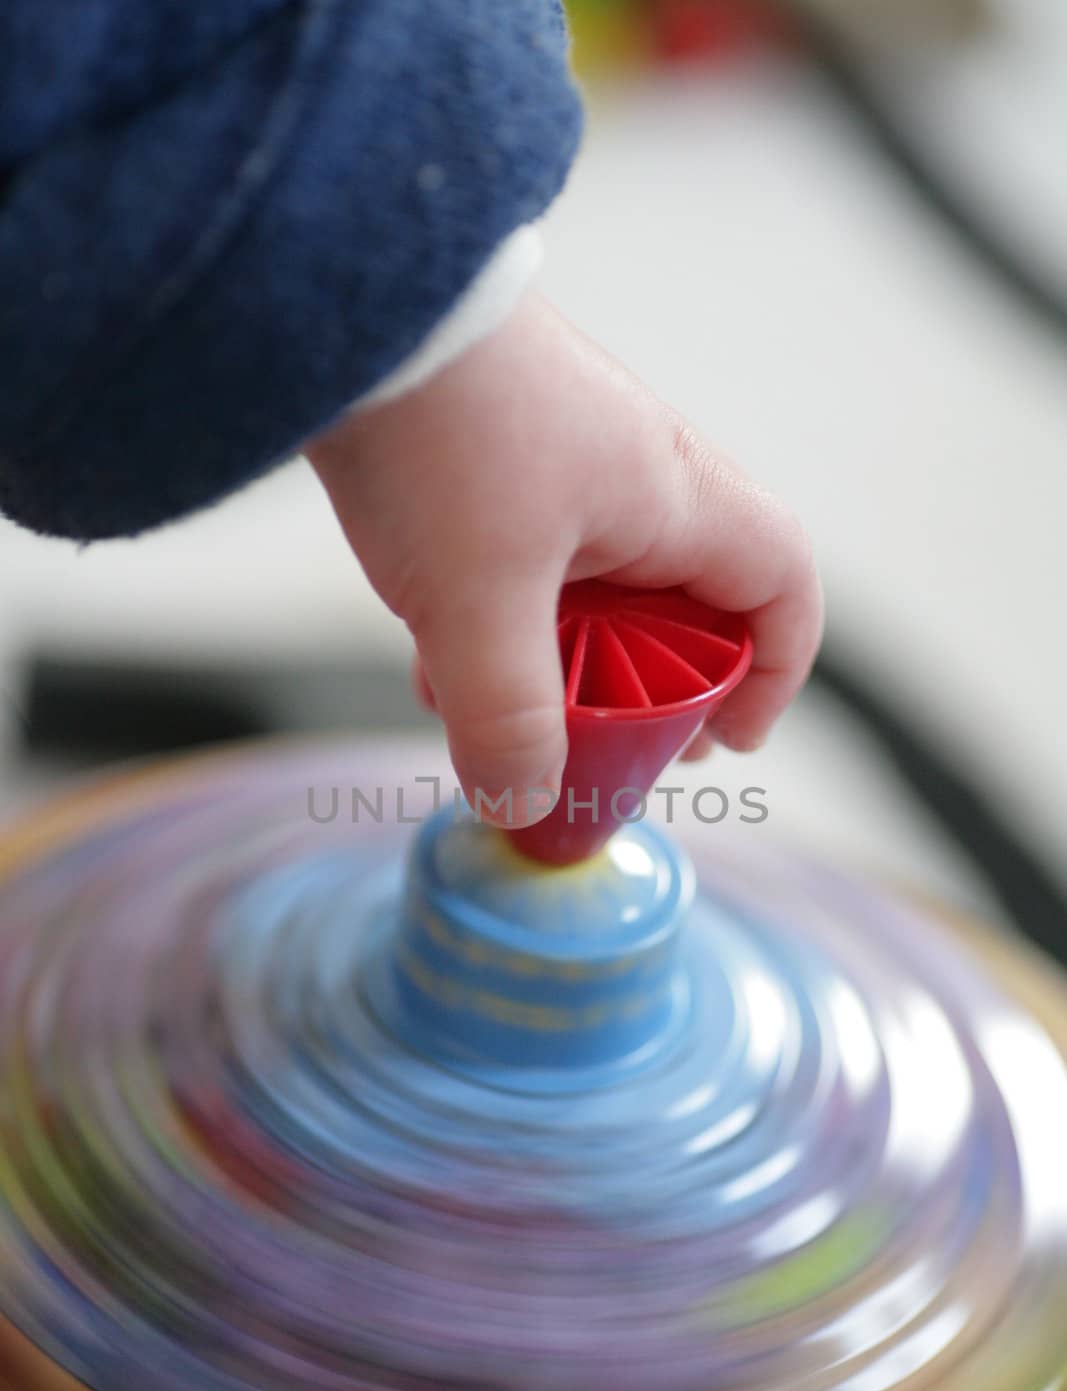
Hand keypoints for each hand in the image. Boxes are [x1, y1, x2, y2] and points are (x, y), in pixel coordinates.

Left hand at [306, 293, 821, 825]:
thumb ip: (506, 715)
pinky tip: (439, 669)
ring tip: (510, 726)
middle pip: (688, 605)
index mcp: (672, 497)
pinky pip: (526, 569)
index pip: (781, 583)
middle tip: (610, 751)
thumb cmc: (438, 428)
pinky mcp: (495, 465)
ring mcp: (563, 468)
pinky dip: (499, 629)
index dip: (774, 672)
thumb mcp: (474, 598)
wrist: (344, 292)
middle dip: (652, 694)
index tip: (723, 738)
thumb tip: (526, 805)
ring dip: (561, 669)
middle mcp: (635, 477)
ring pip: (596, 595)